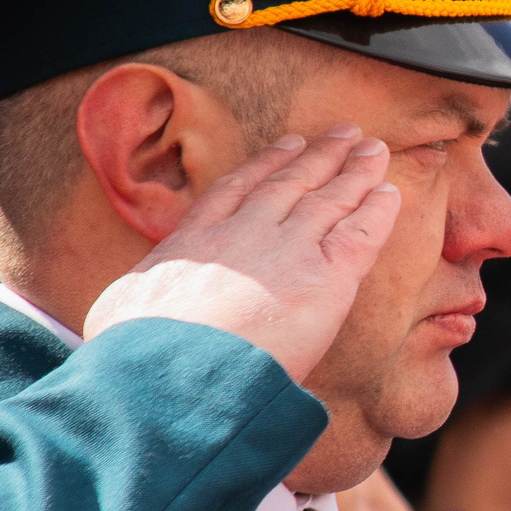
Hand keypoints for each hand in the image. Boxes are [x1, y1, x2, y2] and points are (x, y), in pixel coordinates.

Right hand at [84, 128, 399, 382]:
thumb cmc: (138, 358)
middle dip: (318, 157)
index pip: (235, 192)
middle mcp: (242, 235)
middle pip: (288, 184)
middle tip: (344, 134)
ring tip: (373, 150)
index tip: (287, 144)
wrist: (173, 375)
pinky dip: (376, 211)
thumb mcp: (122, 314)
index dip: (266, 165)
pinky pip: (359, 235)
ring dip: (354, 172)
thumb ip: (141, 300)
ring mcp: (285, 251)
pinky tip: (389, 193)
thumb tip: (132, 311)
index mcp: (191, 244)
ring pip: (328, 200)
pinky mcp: (325, 279)